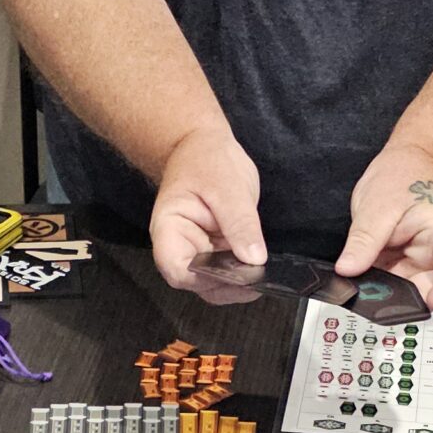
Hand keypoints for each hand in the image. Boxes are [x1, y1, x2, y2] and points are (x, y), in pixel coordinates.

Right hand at [148, 125, 268, 304]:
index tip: (234, 274)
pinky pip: (229, 272)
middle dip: (227, 285)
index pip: (177, 269)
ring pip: (215, 284)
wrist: (204, 146)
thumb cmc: (205, 159)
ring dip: (238, 284)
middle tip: (257, 277)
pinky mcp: (218, 251)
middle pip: (198, 283)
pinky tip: (261, 269)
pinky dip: (245, 275)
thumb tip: (254, 259)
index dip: (204, 279)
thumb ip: (240, 222)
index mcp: (169, 229)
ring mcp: (199, 252)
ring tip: (262, 274)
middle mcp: (181, 247)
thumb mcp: (227, 186)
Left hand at [338, 143, 432, 308]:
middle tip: (375, 299)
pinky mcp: (400, 265)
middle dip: (405, 299)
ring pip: (406, 290)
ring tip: (362, 284)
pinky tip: (359, 281)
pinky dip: (375, 286)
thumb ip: (364, 239)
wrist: (406, 164)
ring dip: (385, 294)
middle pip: (431, 286)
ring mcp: (416, 261)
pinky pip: (390, 283)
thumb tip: (348, 269)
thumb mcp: (378, 204)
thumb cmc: (404, 175)